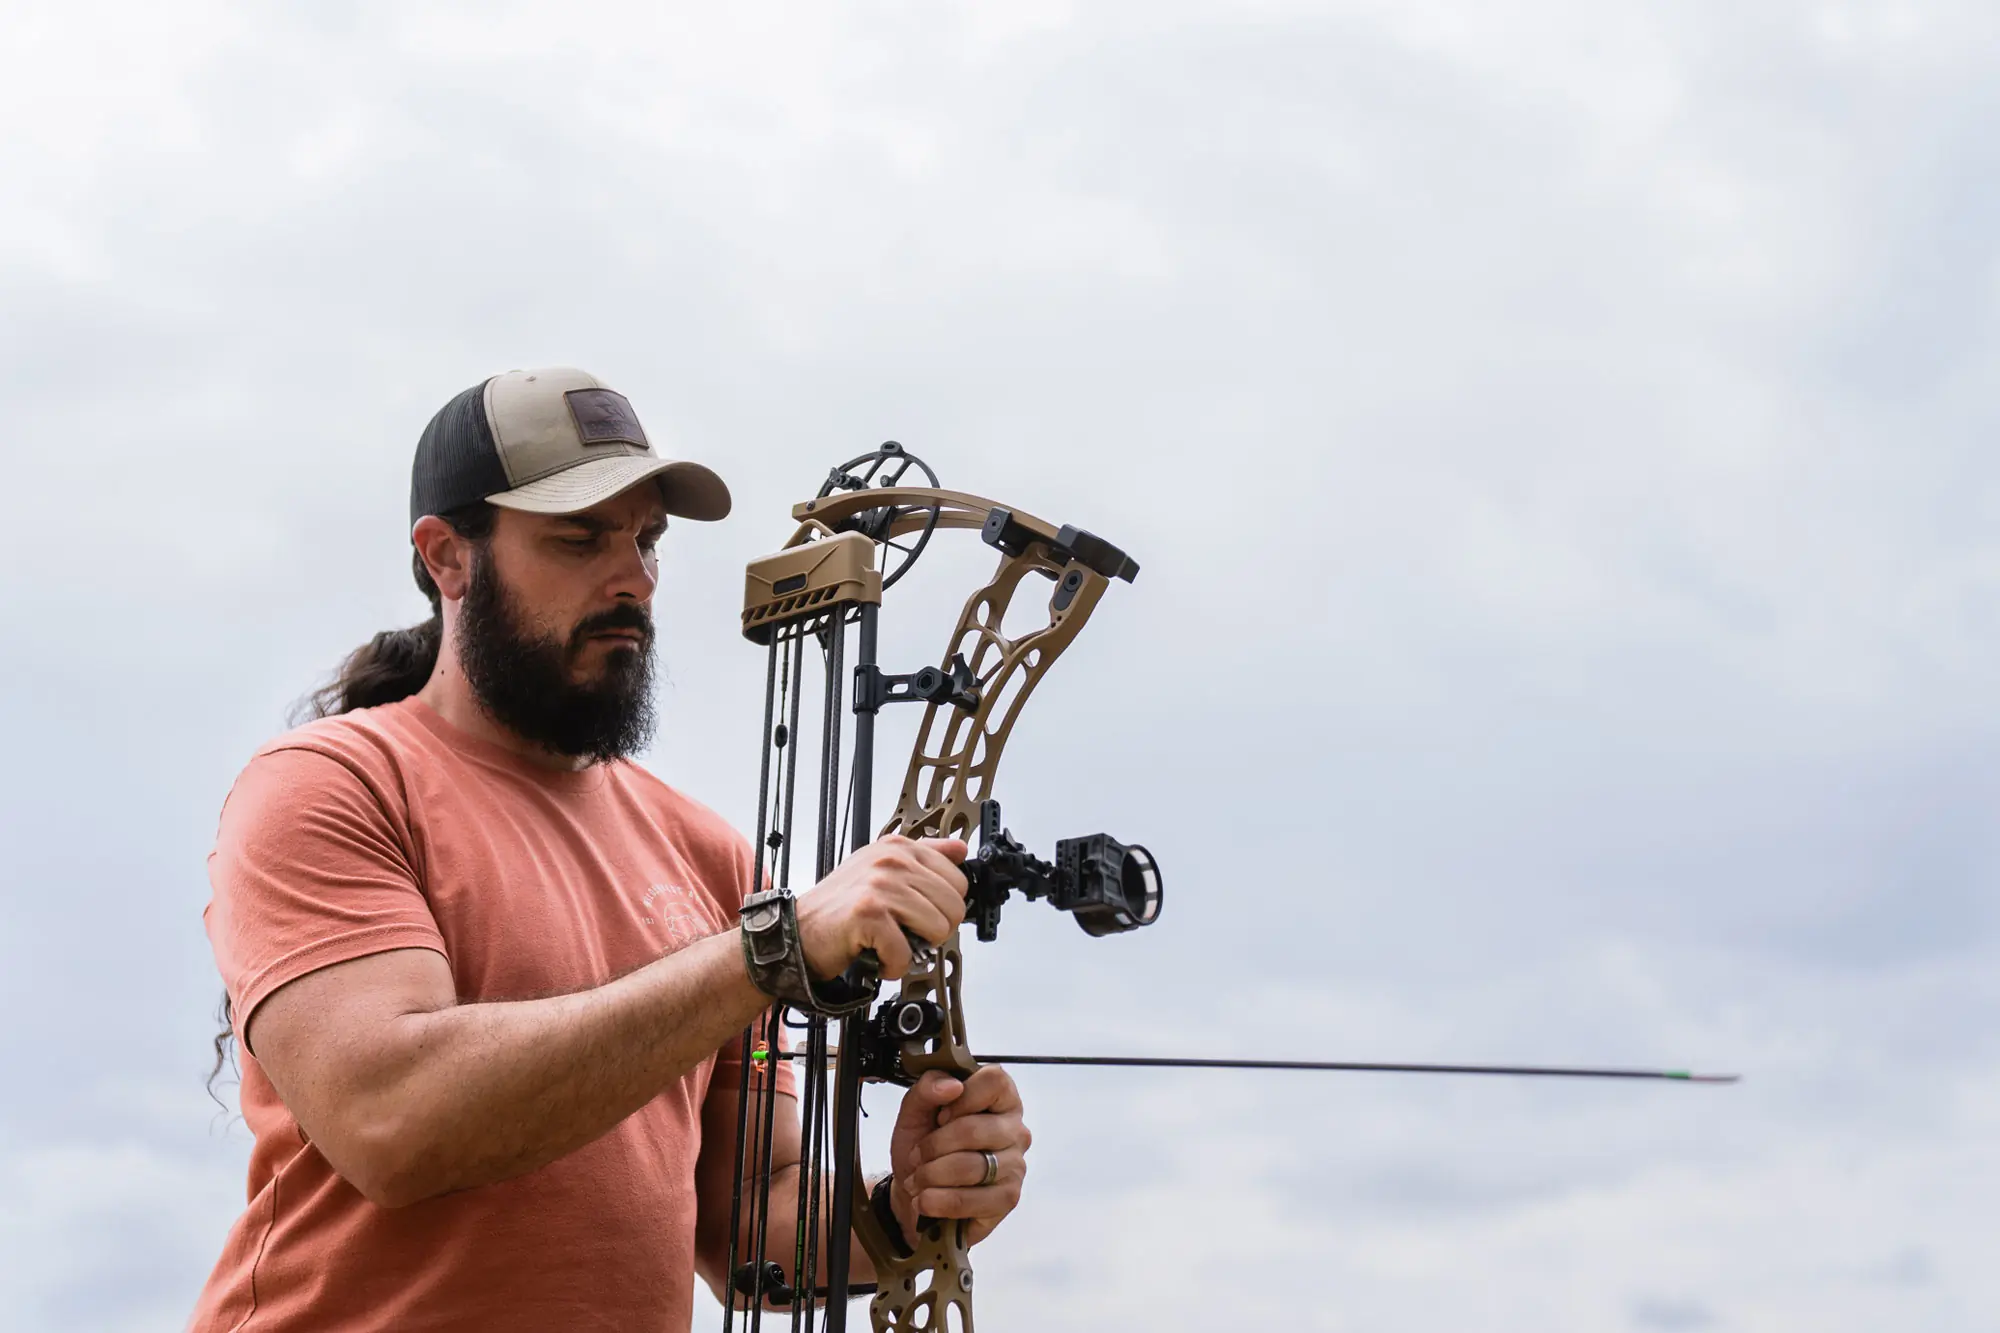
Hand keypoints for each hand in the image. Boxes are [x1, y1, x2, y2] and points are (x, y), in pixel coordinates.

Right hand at [794, 835, 967, 980]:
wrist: (798, 932)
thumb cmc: (840, 908)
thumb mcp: (882, 871)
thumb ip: (924, 857)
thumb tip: (959, 849)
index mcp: (898, 847)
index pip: (958, 881)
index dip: (942, 908)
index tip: (918, 914)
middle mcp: (891, 861)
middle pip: (953, 908)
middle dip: (932, 931)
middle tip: (903, 932)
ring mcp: (880, 885)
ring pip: (937, 930)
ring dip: (913, 949)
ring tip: (888, 942)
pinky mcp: (869, 914)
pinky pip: (906, 954)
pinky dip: (892, 966)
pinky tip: (875, 955)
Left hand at [886, 1067, 1029, 1246]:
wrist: (916, 1193)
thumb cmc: (922, 1147)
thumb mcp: (914, 1111)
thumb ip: (927, 1088)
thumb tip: (952, 1085)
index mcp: (999, 1098)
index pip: (995, 1081)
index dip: (962, 1098)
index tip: (940, 1116)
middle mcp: (1014, 1129)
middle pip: (973, 1129)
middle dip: (933, 1146)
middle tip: (917, 1157)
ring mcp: (1015, 1165)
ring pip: (969, 1167)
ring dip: (931, 1176)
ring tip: (918, 1181)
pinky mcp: (1008, 1198)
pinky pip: (969, 1200)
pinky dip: (938, 1201)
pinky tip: (928, 1200)